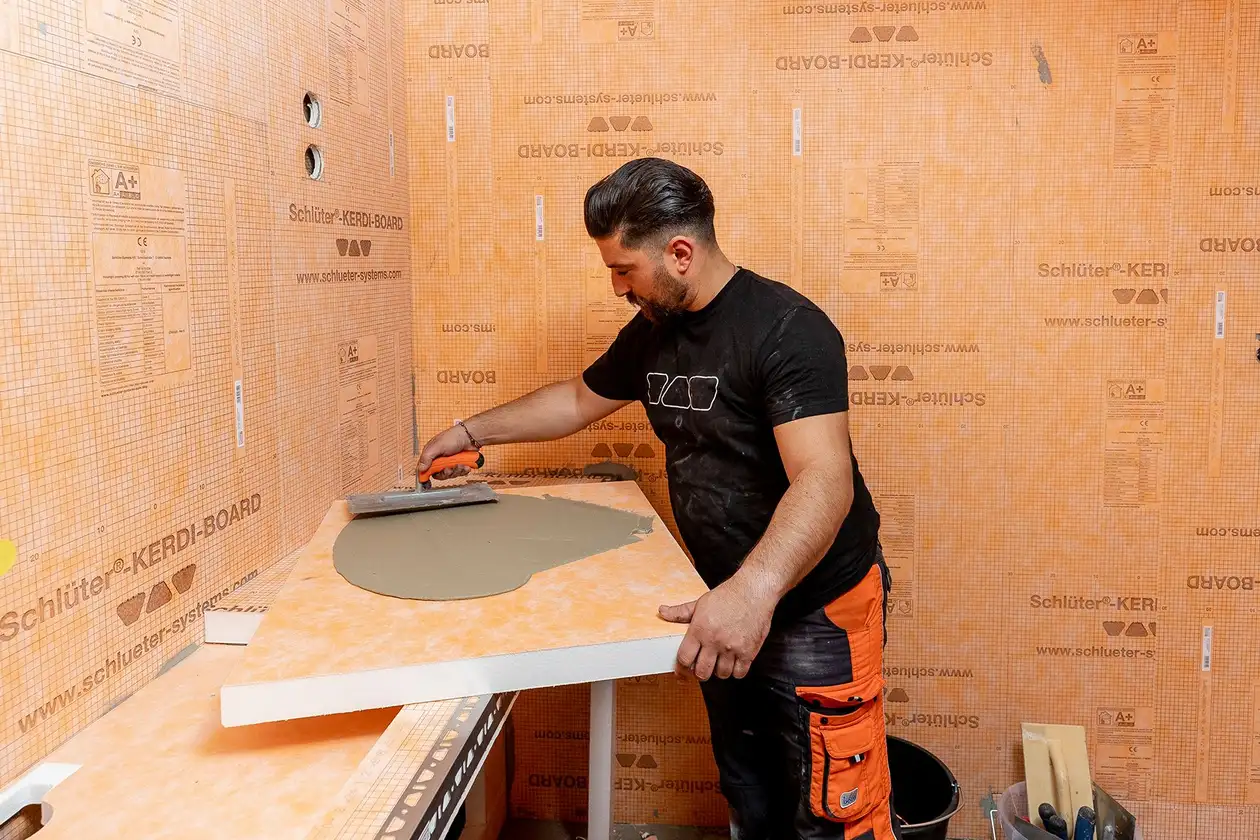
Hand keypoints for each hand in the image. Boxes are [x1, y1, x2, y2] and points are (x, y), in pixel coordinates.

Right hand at [417, 423, 477, 480]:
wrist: (470, 436)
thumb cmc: (453, 437)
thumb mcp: (437, 446)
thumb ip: (427, 457)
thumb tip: (420, 468)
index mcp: (431, 455)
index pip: (425, 469)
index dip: (426, 476)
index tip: (427, 482)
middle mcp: (440, 460)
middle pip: (439, 475)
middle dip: (446, 473)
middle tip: (450, 468)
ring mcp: (450, 463)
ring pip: (450, 475)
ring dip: (456, 471)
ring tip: (460, 464)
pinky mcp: (459, 465)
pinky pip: (459, 474)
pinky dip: (463, 470)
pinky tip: (465, 465)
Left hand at [658, 574, 775, 680]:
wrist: (753, 591)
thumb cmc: (728, 596)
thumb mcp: (699, 602)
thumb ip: (680, 612)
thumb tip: (662, 612)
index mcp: (700, 630)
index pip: (685, 659)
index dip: (682, 667)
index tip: (684, 668)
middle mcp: (715, 641)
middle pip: (702, 672)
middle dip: (699, 672)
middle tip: (702, 666)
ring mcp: (732, 648)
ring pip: (721, 674)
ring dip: (718, 671)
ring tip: (719, 662)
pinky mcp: (749, 651)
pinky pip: (739, 673)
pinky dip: (736, 671)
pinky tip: (733, 662)